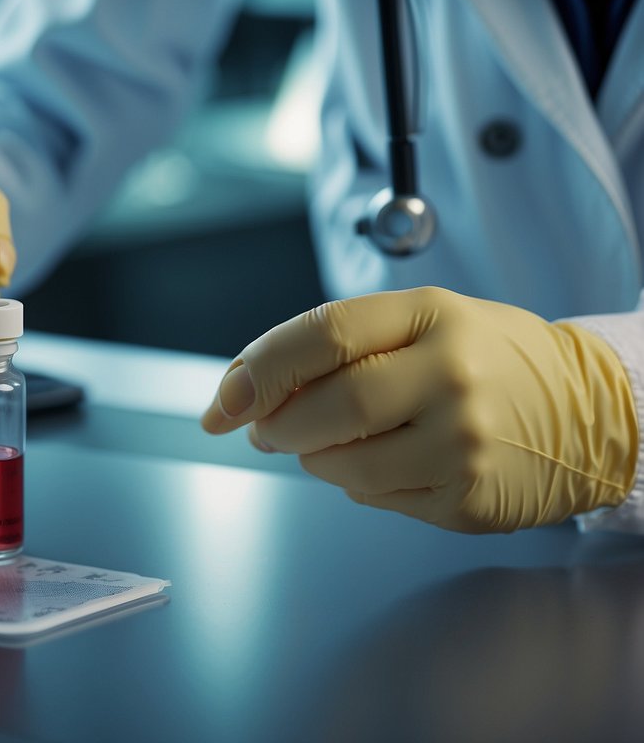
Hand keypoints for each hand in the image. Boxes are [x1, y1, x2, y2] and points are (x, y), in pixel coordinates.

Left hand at [200, 287, 637, 532]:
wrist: (590, 412)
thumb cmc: (484, 360)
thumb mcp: (421, 322)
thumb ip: (334, 345)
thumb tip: (240, 392)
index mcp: (431, 316)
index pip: (323, 334)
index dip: (259, 367)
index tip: (224, 398)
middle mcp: (451, 376)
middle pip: (327, 409)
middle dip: (275, 425)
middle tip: (264, 428)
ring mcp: (462, 443)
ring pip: (342, 466)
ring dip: (317, 457)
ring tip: (344, 439)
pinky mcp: (466, 499)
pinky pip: (375, 499)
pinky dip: (359, 483)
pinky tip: (391, 461)